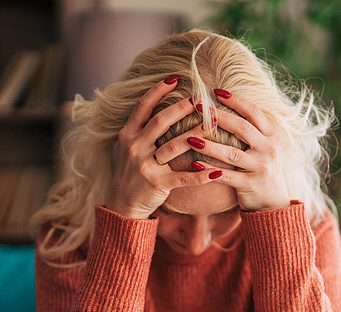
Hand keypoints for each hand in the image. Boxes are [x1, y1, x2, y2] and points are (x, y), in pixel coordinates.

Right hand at [107, 77, 212, 219]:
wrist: (122, 204)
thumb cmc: (128, 172)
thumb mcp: (125, 147)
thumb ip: (138, 128)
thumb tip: (154, 104)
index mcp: (127, 135)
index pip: (143, 106)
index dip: (158, 90)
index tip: (176, 77)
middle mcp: (134, 147)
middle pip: (160, 121)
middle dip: (182, 107)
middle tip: (201, 98)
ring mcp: (145, 166)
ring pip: (174, 146)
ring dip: (196, 134)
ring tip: (213, 124)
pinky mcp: (157, 184)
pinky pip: (183, 178)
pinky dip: (201, 175)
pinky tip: (218, 171)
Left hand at [189, 90, 289, 211]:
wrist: (274, 203)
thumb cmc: (262, 170)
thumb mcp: (265, 147)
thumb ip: (252, 130)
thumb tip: (228, 107)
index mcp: (272, 136)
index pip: (254, 112)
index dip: (236, 100)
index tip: (216, 91)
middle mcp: (269, 149)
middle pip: (242, 128)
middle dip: (219, 116)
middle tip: (197, 107)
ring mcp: (260, 168)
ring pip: (232, 154)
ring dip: (209, 145)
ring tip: (189, 137)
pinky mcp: (250, 185)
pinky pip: (226, 176)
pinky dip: (209, 169)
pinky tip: (193, 163)